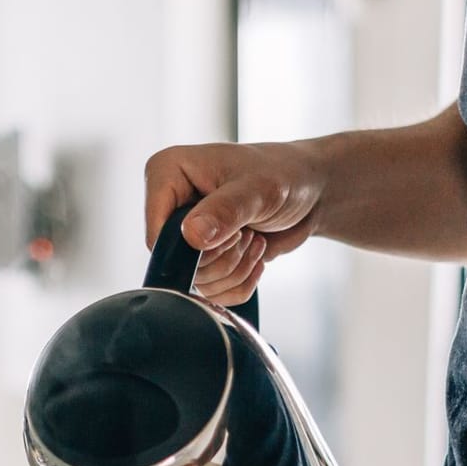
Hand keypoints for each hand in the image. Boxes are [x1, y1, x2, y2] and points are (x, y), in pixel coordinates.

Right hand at [144, 141, 327, 305]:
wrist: (309, 190)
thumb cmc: (283, 174)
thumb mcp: (257, 189)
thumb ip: (224, 211)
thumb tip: (192, 237)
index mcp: (167, 173)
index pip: (157, 234)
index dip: (193, 247)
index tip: (231, 232)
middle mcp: (169, 204)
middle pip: (177, 263)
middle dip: (222, 257)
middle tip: (248, 232)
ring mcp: (185, 234)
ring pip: (196, 281)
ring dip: (235, 269)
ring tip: (253, 238)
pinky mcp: (203, 258)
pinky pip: (212, 292)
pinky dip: (240, 282)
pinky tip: (255, 254)